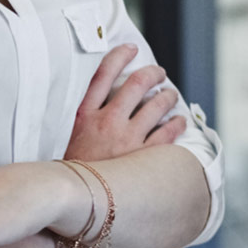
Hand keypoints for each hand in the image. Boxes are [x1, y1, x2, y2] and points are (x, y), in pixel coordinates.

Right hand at [66, 44, 184, 160]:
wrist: (73, 199)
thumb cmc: (70, 169)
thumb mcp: (68, 138)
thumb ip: (85, 118)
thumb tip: (105, 100)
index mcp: (85, 115)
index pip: (103, 75)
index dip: (119, 56)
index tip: (130, 48)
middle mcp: (107, 122)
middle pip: (137, 84)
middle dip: (152, 73)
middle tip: (159, 72)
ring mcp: (127, 139)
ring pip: (157, 105)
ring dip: (168, 96)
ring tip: (170, 95)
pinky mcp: (142, 157)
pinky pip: (168, 132)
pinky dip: (177, 122)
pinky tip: (179, 120)